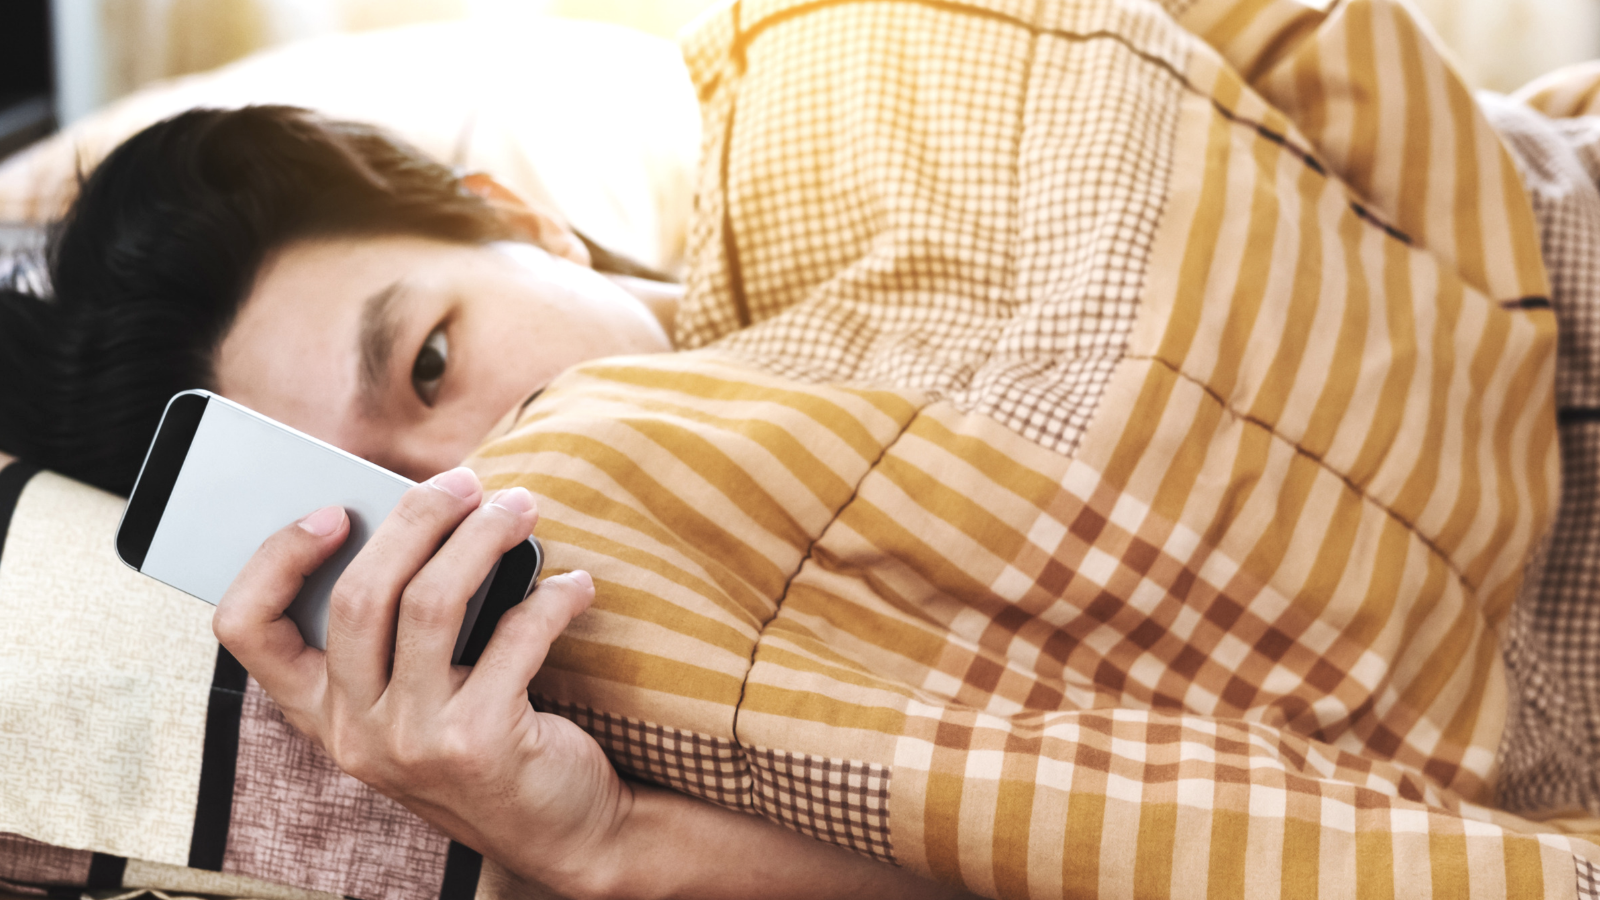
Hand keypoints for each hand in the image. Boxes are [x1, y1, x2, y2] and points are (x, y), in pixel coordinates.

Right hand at [214, 467, 625, 893]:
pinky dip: (552, 597)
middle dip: (416, 519)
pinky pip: (514, 636)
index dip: (276, 557)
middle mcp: (351, 732)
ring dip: (484, 538)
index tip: (334, 509)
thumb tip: (423, 508)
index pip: (244, 628)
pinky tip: (576, 586)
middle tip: (467, 482)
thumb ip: (397, 624)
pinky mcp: (480, 745)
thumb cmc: (485, 736)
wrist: (561, 830)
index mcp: (318, 710)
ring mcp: (411, 744)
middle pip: (358, 594)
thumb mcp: (417, 693)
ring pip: (432, 603)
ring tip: (522, 509)